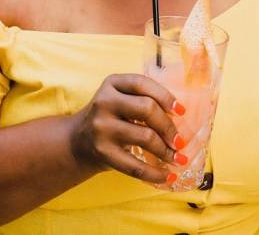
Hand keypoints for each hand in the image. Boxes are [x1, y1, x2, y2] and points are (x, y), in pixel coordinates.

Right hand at [67, 74, 185, 184]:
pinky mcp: (103, 152)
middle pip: (147, 108)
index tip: (181, 112)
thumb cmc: (109, 118)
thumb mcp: (119, 98)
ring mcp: (102, 127)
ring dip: (167, 151)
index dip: (165, 96)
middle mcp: (104, 102)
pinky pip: (136, 166)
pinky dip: (156, 174)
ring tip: (177, 158)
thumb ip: (142, 98)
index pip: (142, 83)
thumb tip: (180, 117)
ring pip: (146, 136)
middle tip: (180, 141)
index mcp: (111, 84)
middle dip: (169, 127)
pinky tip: (168, 175)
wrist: (77, 141)